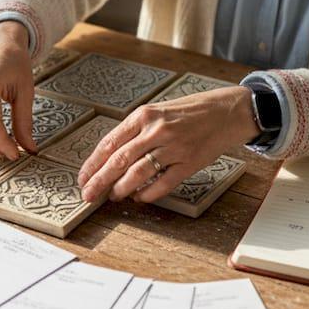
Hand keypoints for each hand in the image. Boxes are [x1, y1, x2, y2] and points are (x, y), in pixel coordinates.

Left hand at [78, 86, 258, 202]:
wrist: (225, 111)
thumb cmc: (190, 111)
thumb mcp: (158, 111)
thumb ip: (136, 131)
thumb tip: (111, 157)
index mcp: (144, 116)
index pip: (110, 143)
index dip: (93, 163)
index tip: (83, 177)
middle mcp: (157, 130)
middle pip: (119, 160)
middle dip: (100, 181)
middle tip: (88, 195)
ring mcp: (174, 147)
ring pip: (138, 173)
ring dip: (121, 189)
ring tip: (113, 196)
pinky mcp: (189, 162)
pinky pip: (163, 183)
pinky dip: (148, 194)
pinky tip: (140, 198)